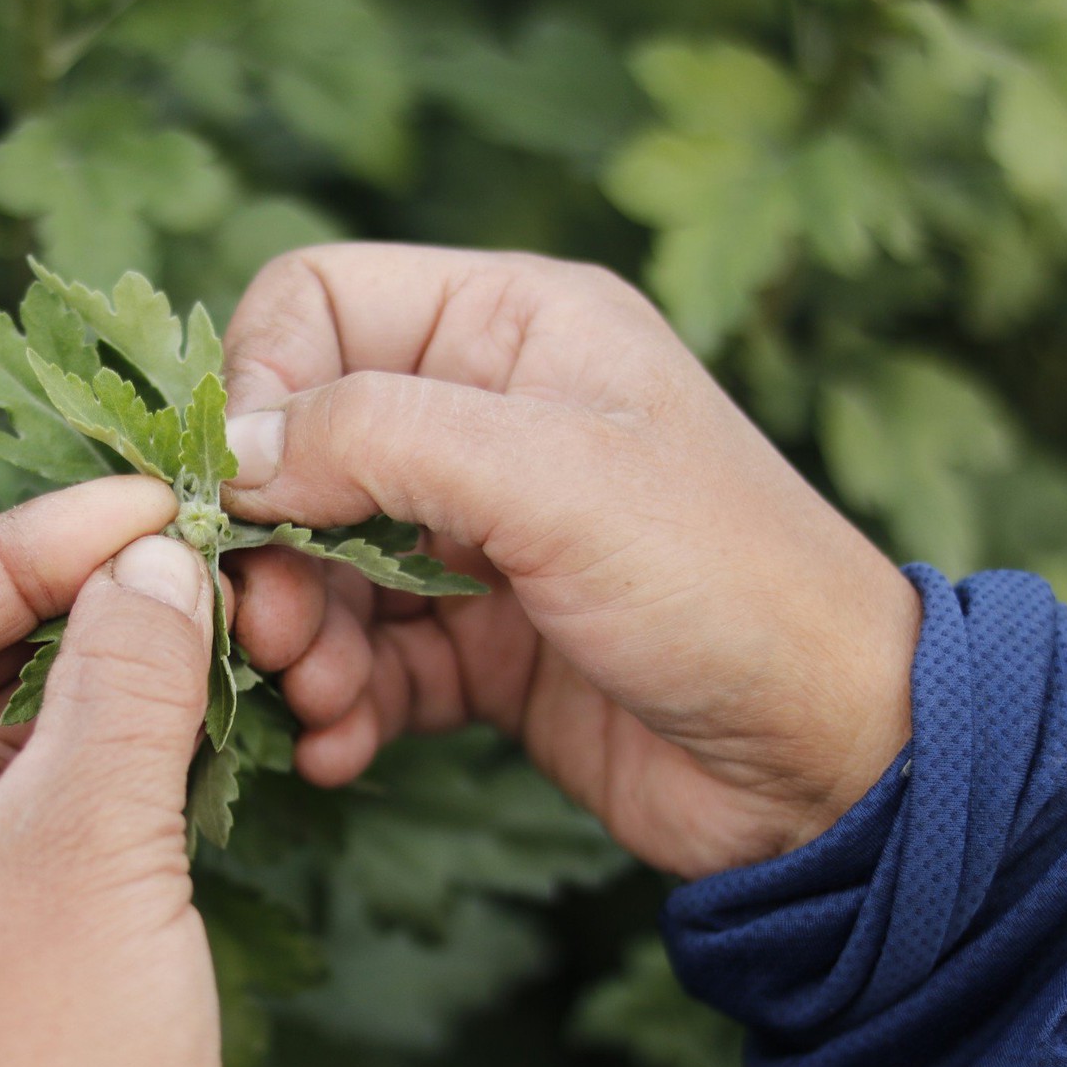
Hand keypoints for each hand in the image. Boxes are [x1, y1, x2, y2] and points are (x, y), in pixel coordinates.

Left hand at [0, 478, 226, 1066]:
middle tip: (175, 562)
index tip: (138, 511)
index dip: (19, 545)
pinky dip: (94, 752)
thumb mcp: (92, 848)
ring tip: (191, 626)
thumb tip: (159, 560)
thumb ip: (126, 677)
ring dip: (89, 676)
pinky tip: (175, 713)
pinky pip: (19, 802)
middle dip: (61, 608)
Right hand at [222, 245, 921, 880]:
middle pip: (303, 446)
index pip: (319, 302)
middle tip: (270, 626)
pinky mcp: (484, 645)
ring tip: (317, 696)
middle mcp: (490, 419)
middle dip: (274, 541)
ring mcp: (484, 537)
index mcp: (514, 326)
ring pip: (323, 561)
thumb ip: (379, 435)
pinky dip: (341, 700)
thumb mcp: (554, 479)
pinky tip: (340, 747)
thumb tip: (236, 451)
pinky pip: (369, 656)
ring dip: (300, 634)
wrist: (830, 765)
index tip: (247, 495)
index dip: (261, 388)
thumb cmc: (723, 583)